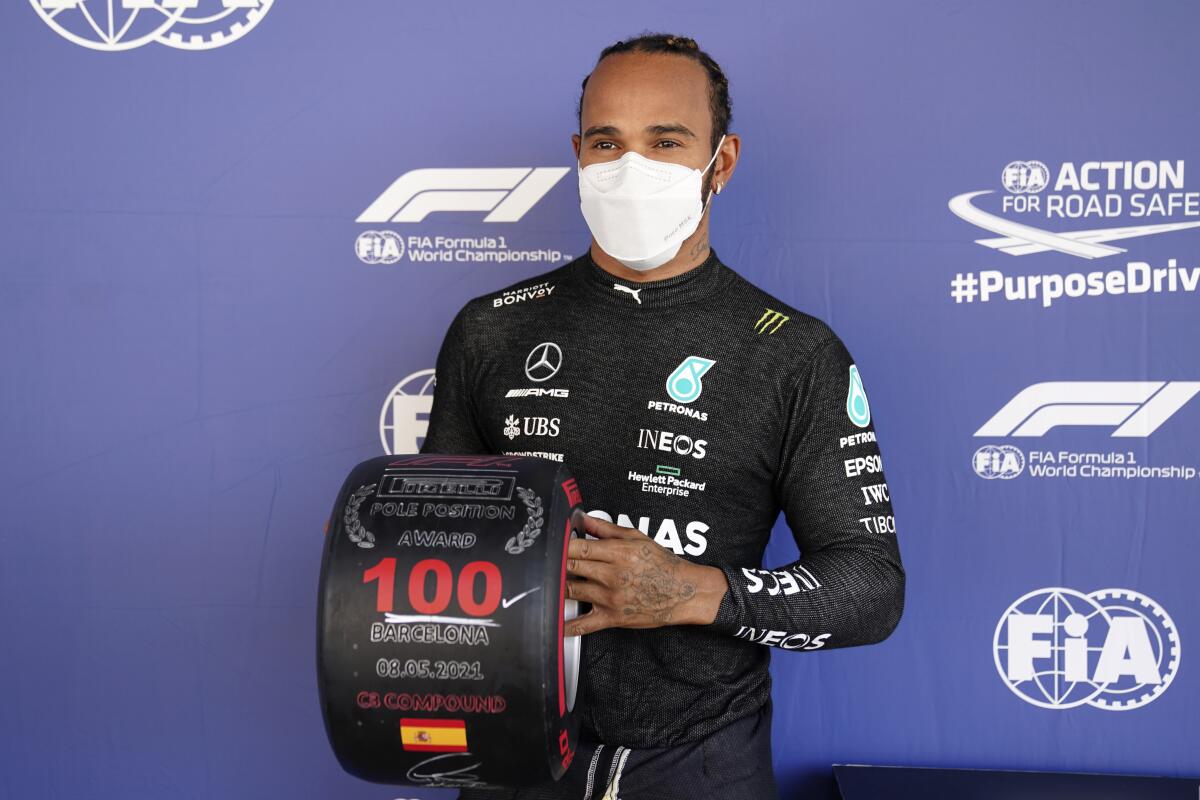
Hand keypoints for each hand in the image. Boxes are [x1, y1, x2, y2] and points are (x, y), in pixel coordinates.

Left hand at [563, 514, 728, 636]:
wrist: (684, 592)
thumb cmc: (663, 565)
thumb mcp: (637, 538)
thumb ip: (606, 529)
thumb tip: (582, 518)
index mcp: (618, 553)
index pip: (579, 547)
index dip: (561, 545)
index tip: (553, 544)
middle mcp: (612, 575)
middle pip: (571, 567)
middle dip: (557, 564)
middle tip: (547, 562)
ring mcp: (610, 598)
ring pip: (572, 591)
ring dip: (557, 587)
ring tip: (549, 583)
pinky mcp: (612, 618)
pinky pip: (585, 625)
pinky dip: (568, 626)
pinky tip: (555, 624)